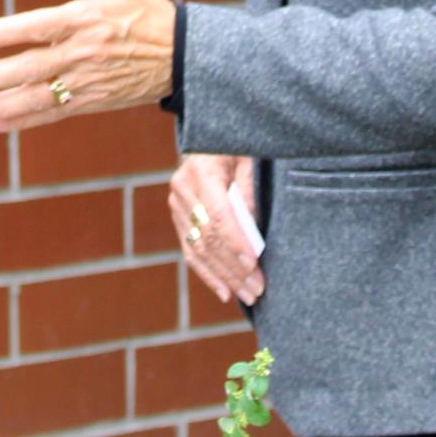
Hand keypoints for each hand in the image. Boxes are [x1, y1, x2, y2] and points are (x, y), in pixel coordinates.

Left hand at [0, 0, 175, 129]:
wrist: (184, 57)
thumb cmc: (149, 14)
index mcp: (85, 20)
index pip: (39, 27)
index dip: (7, 33)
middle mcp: (81, 54)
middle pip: (31, 68)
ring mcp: (85, 82)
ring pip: (37, 97)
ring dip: (1, 107)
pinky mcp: (91, 102)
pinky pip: (53, 113)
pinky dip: (25, 121)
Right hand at [170, 153, 263, 306]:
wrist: (209, 140)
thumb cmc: (236, 147)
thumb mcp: (250, 159)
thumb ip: (250, 190)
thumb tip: (253, 227)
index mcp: (201, 170)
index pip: (218, 214)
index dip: (235, 242)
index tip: (254, 263)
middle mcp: (183, 188)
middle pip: (207, 236)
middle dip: (234, 267)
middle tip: (258, 289)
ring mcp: (177, 203)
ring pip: (198, 248)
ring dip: (224, 276)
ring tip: (248, 296)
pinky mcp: (178, 216)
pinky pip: (190, 249)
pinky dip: (207, 273)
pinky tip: (224, 291)